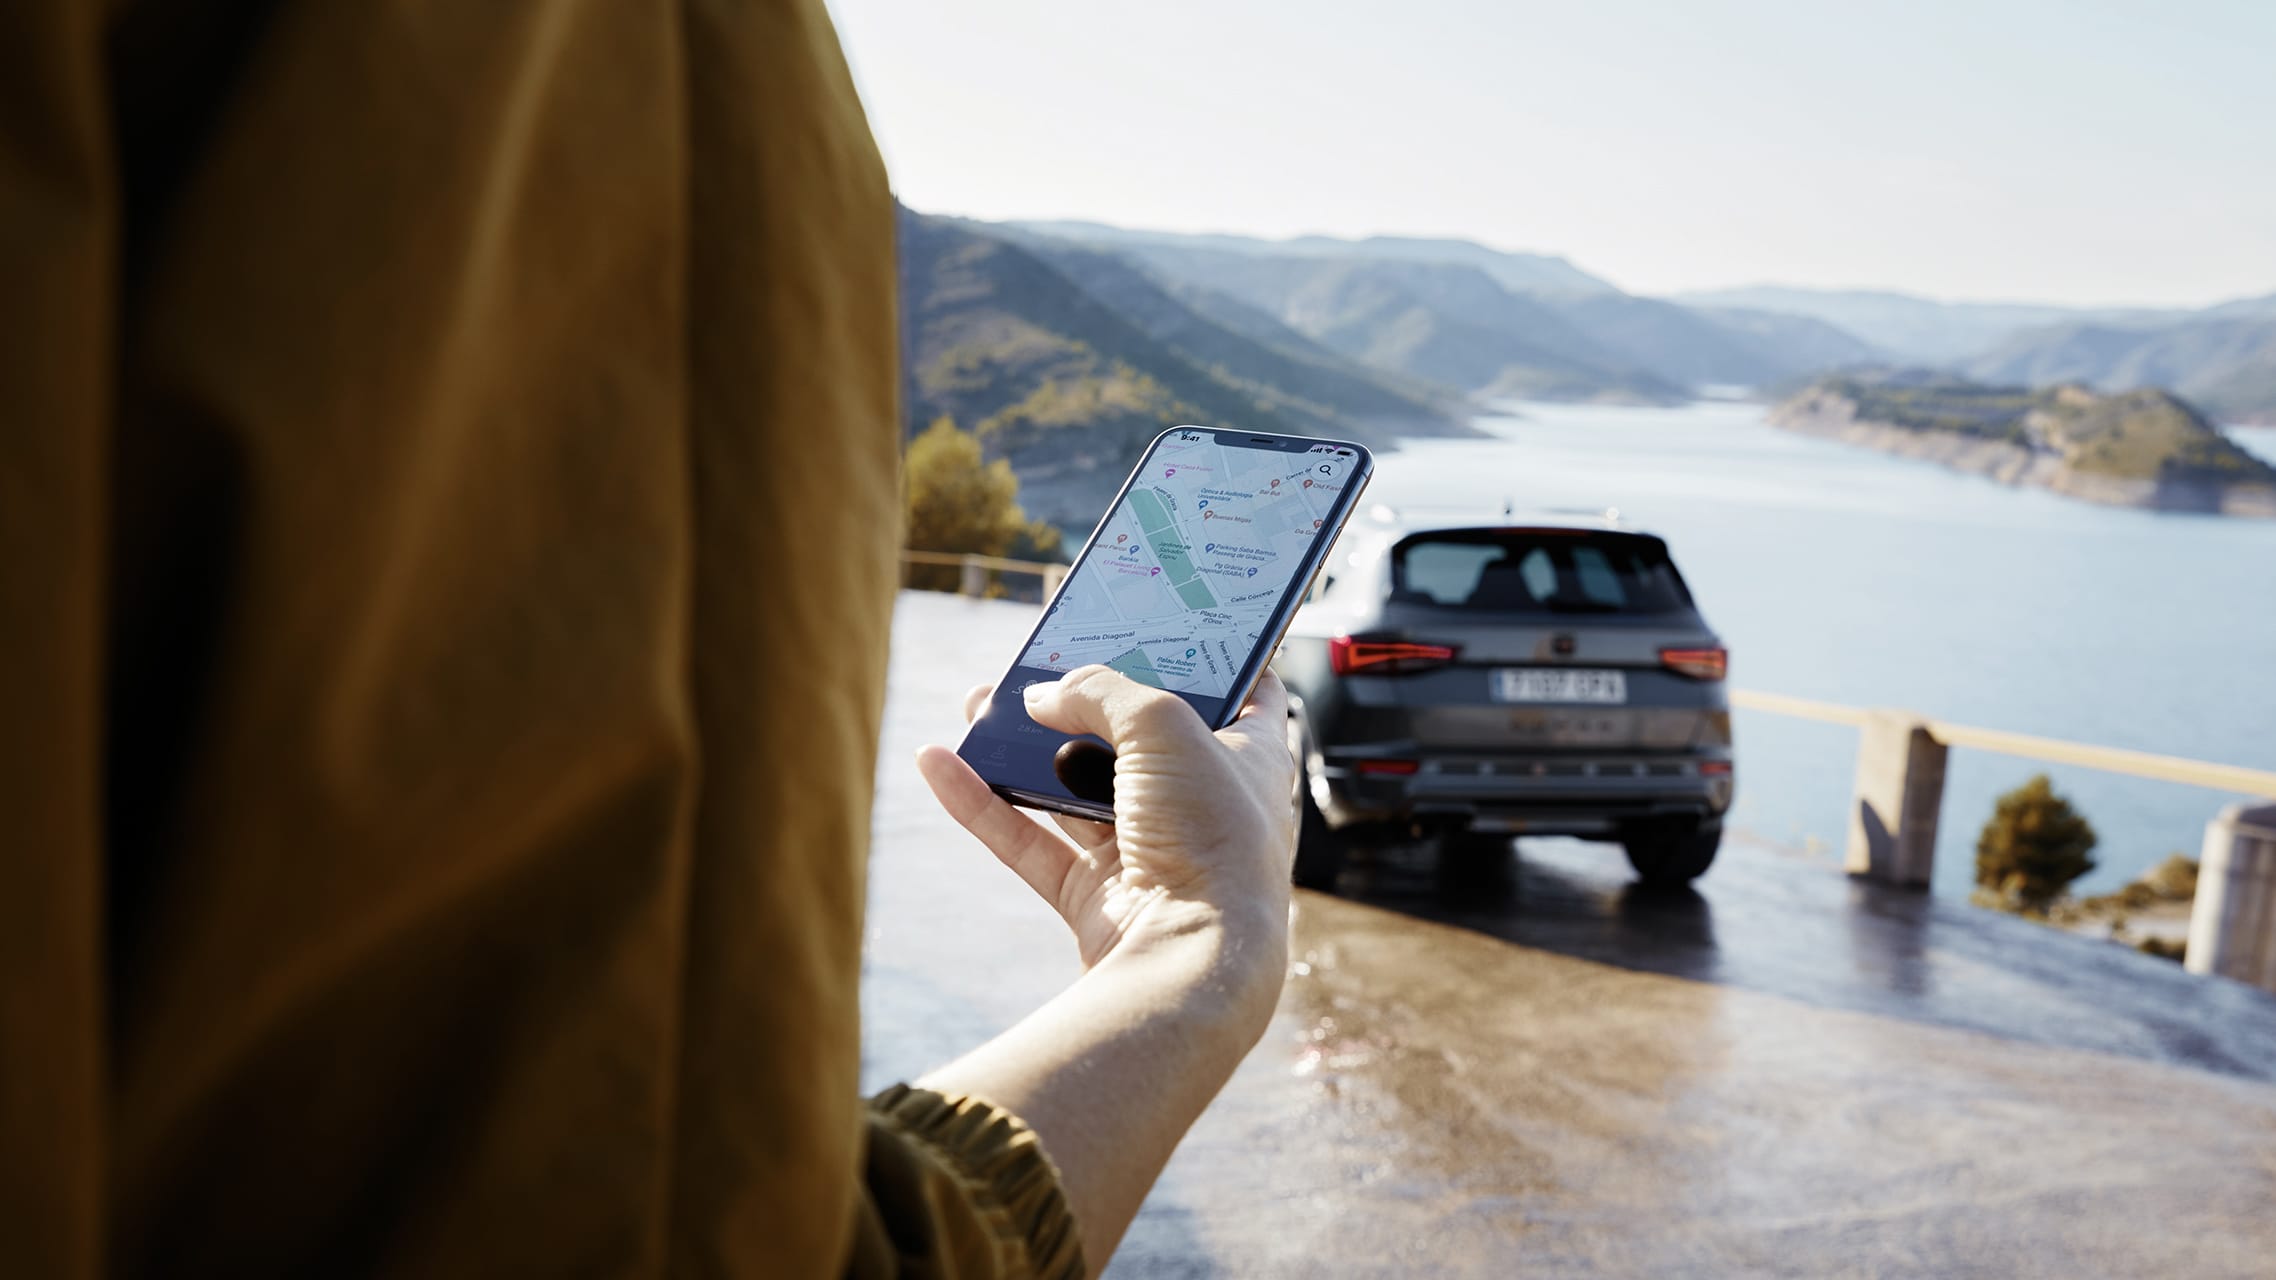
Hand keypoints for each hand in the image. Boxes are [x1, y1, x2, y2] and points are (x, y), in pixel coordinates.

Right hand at [915, 666, 1296, 972]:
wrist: (1189, 959)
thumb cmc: (1210, 835)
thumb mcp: (1164, 725)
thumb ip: (1102, 691)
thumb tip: (1046, 695)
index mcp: (1250, 760)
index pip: (1246, 694)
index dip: (1211, 657)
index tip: (1170, 623)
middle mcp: (1202, 806)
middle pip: (1136, 738)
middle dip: (1082, 700)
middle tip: (1042, 664)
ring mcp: (1147, 853)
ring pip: (1073, 787)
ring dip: (1023, 746)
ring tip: (978, 701)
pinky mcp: (1097, 896)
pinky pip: (1029, 842)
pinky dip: (983, 804)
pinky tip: (940, 762)